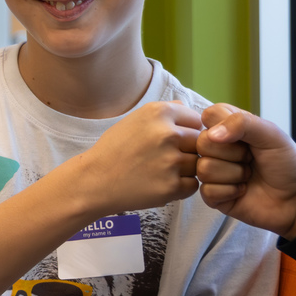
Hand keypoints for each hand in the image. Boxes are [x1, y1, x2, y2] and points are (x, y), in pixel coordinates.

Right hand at [74, 101, 202, 215]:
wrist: (95, 180)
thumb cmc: (115, 148)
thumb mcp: (136, 118)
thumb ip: (166, 110)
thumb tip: (188, 107)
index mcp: (160, 112)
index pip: (196, 119)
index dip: (188, 130)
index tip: (174, 140)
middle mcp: (168, 134)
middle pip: (200, 142)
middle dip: (188, 150)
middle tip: (167, 158)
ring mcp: (171, 162)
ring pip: (198, 164)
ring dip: (186, 169)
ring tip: (163, 171)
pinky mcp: (171, 187)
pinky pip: (193, 185)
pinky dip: (182, 187)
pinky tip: (162, 183)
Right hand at [196, 103, 295, 239]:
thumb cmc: (287, 163)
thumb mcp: (270, 134)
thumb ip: (242, 123)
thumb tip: (212, 134)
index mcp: (229, 127)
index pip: (208, 116)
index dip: (224, 126)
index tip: (246, 137)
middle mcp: (218, 148)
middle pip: (202, 143)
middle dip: (233, 154)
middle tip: (251, 159)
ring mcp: (214, 173)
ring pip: (204, 169)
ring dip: (234, 174)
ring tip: (249, 175)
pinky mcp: (214, 196)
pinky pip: (207, 191)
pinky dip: (230, 192)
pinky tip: (243, 190)